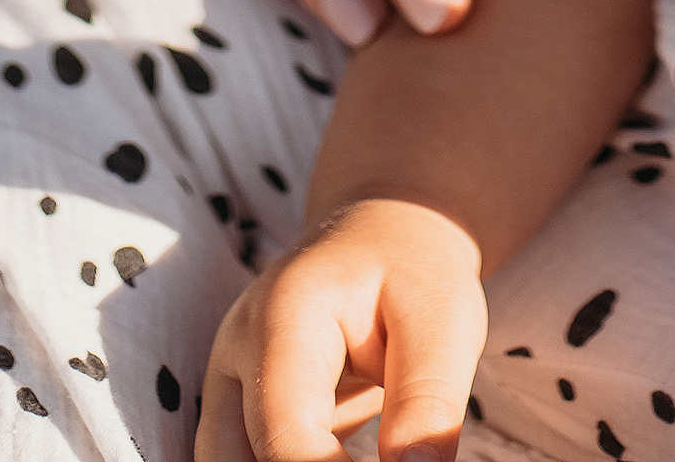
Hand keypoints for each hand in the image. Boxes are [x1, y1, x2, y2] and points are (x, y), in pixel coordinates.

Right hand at [201, 198, 486, 461]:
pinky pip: (241, 458)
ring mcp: (230, 380)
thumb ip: (427, 405)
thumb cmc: (414, 272)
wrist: (382, 236)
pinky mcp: (237, 408)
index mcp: (286, 315)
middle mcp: (237, 350)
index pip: (284, 436)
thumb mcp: (445, 323)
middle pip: (229, 458)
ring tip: (351, 458)